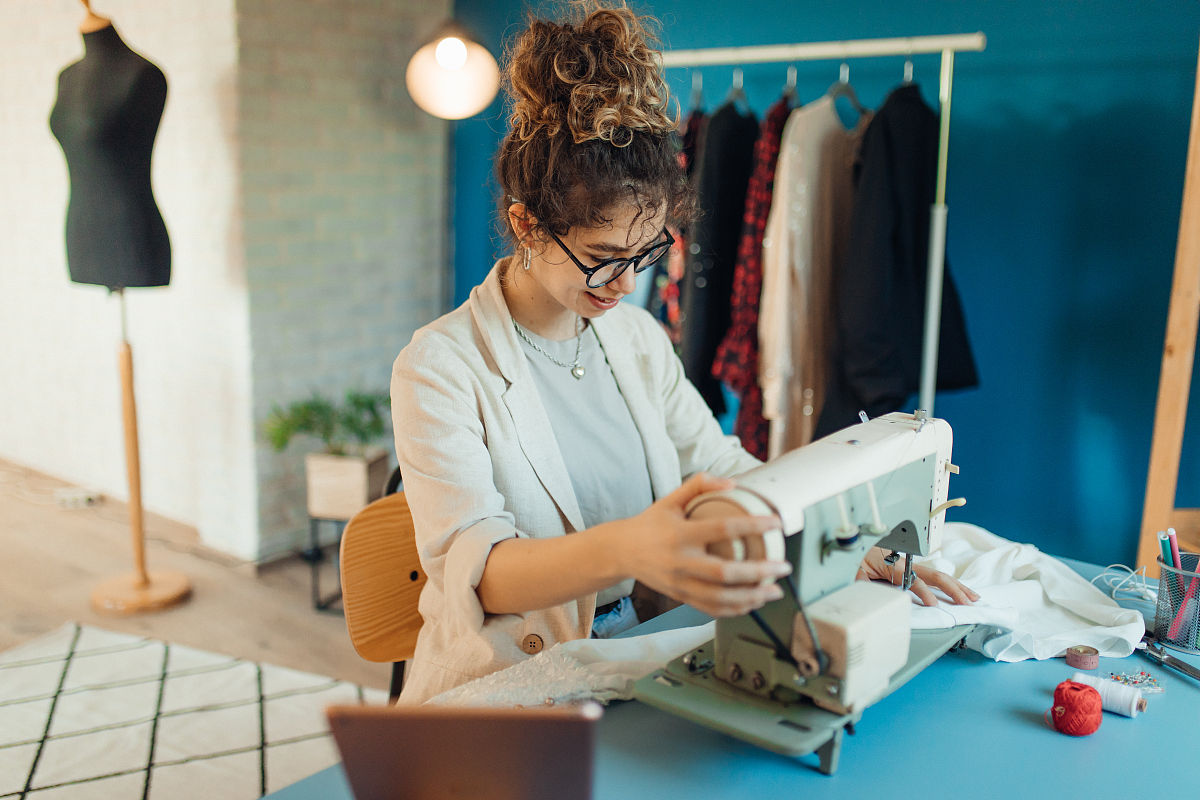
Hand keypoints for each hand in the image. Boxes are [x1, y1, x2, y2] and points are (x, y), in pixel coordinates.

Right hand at [614, 473, 791, 617]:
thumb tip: (731, 483)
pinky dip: (734, 609)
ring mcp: (680, 583)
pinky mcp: (680, 597)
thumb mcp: (670, 500)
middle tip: (783, 567)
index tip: (776, 524)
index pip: (722, 529)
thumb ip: (698, 486)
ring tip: (774, 591)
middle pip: (725, 573)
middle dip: (759, 572)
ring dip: (752, 597)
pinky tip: (752, 603)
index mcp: (680, 535)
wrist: (621, 551)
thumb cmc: (649, 524)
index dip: (752, 526)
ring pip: (721, 598)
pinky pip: (711, 609)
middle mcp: (680, 562)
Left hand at [856, 547, 979, 606]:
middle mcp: (909, 564)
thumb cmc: (860, 557)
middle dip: (952, 589)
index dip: (924, 592)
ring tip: (973, 597)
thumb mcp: (856, 571)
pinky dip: (952, 583)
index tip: (933, 605)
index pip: (914, 579)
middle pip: (935, 576)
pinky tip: (962, 591)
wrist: (861, 540)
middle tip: (965, 603)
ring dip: (958, 587)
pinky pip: (937, 576)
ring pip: (940, 575)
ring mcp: (915, 565)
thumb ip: (863, 583)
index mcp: (895, 565)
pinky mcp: (916, 568)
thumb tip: (870, 594)